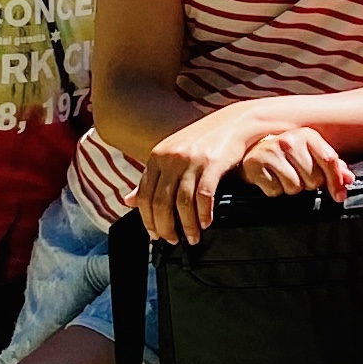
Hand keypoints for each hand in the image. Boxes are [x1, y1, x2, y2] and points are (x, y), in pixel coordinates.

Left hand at [139, 103, 269, 243]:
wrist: (235, 122)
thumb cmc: (204, 141)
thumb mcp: (172, 156)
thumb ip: (152, 178)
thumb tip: (127, 201)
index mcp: (156, 157)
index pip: (144, 196)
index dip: (148, 220)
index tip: (155, 236)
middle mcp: (170, 158)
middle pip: (161, 202)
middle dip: (165, 227)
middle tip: (173, 241)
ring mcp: (191, 160)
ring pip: (182, 202)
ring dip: (186, 225)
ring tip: (192, 238)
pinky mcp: (213, 162)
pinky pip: (204, 195)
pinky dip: (203, 213)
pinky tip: (206, 223)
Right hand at [238, 123, 353, 201]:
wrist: (251, 154)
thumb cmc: (286, 157)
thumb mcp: (310, 156)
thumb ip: (332, 166)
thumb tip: (348, 178)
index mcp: (307, 135)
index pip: (329, 160)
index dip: (336, 181)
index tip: (339, 196)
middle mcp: (289, 140)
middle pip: (313, 179)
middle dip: (308, 184)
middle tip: (297, 176)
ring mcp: (271, 151)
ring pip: (295, 187)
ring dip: (291, 188)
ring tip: (283, 176)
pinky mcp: (255, 164)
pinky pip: (275, 190)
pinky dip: (274, 190)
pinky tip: (271, 179)